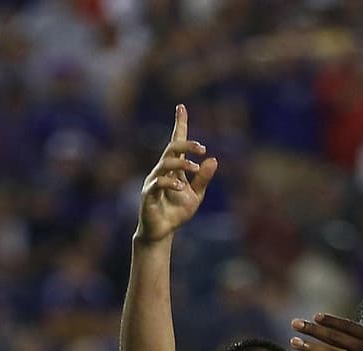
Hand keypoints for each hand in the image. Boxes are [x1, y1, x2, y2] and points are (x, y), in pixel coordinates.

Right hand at [135, 104, 217, 243]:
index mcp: (173, 168)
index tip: (181, 107)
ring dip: (181, 164)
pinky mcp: (148, 195)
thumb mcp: (196, 196)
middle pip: (171, 149)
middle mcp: (161, 171)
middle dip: (185, 144)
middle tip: (202, 147)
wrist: (162, 232)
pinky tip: (180, 185)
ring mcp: (153, 181)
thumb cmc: (177, 212)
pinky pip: (157, 183)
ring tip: (195, 168)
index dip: (179, 125)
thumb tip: (214, 159)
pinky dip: (169, 182)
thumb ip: (203, 179)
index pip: (176, 143)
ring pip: (164, 164)